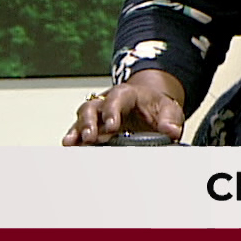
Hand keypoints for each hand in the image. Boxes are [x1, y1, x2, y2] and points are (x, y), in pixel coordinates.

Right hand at [62, 69, 186, 144]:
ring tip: (72, 143)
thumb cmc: (157, 108)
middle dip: (89, 122)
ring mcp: (98, 113)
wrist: (151, 107)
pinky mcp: (94, 126)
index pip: (117, 98)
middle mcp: (108, 101)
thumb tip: (171, 131)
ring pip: (82, 116)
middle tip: (90, 138)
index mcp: (127, 94)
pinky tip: (69, 146)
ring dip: (77, 130)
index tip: (112, 126)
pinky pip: (79, 129)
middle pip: (93, 106)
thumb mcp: (169, 110)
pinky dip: (74, 137)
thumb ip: (170, 120)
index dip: (112, 111)